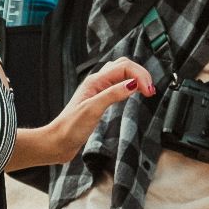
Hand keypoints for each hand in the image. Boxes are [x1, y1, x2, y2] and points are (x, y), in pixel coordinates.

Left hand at [42, 59, 157, 161]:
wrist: (58, 142)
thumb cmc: (70, 128)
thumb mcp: (92, 110)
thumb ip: (112, 94)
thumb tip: (133, 84)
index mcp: (95, 81)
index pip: (124, 67)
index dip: (140, 76)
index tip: (149, 91)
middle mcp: (97, 82)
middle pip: (124, 65)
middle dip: (141, 74)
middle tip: (150, 90)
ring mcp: (99, 90)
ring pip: (122, 73)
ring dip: (136, 77)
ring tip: (146, 89)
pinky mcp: (100, 99)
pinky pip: (118, 84)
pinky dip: (130, 84)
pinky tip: (134, 92)